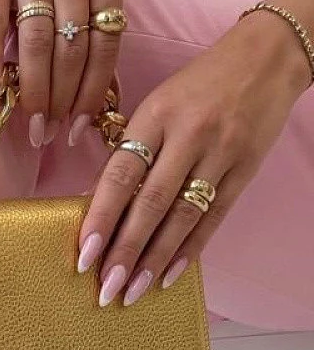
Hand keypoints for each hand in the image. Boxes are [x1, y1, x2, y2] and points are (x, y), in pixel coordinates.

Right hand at [0, 0, 123, 145]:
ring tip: (30, 126)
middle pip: (72, 51)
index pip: (105, 44)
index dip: (95, 91)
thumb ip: (94, 3)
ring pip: (37, 43)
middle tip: (52, 137)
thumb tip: (95, 76)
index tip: (85, 127)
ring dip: (34, 91)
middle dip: (64, 102)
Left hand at [79, 11, 309, 305]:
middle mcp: (188, 135)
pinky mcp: (246, 169)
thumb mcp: (157, 104)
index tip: (83, 254)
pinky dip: (191, 249)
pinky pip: (214, 216)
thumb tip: (98, 204)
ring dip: (155, 259)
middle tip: (104, 289)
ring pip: (182, 215)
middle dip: (125, 250)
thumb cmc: (199, 85)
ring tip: (131, 291)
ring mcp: (220, 153)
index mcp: (155, 115)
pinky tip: (170, 276)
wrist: (266, 59)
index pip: (121, 174)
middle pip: (151, 202)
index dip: (100, 217)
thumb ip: (132, 150)